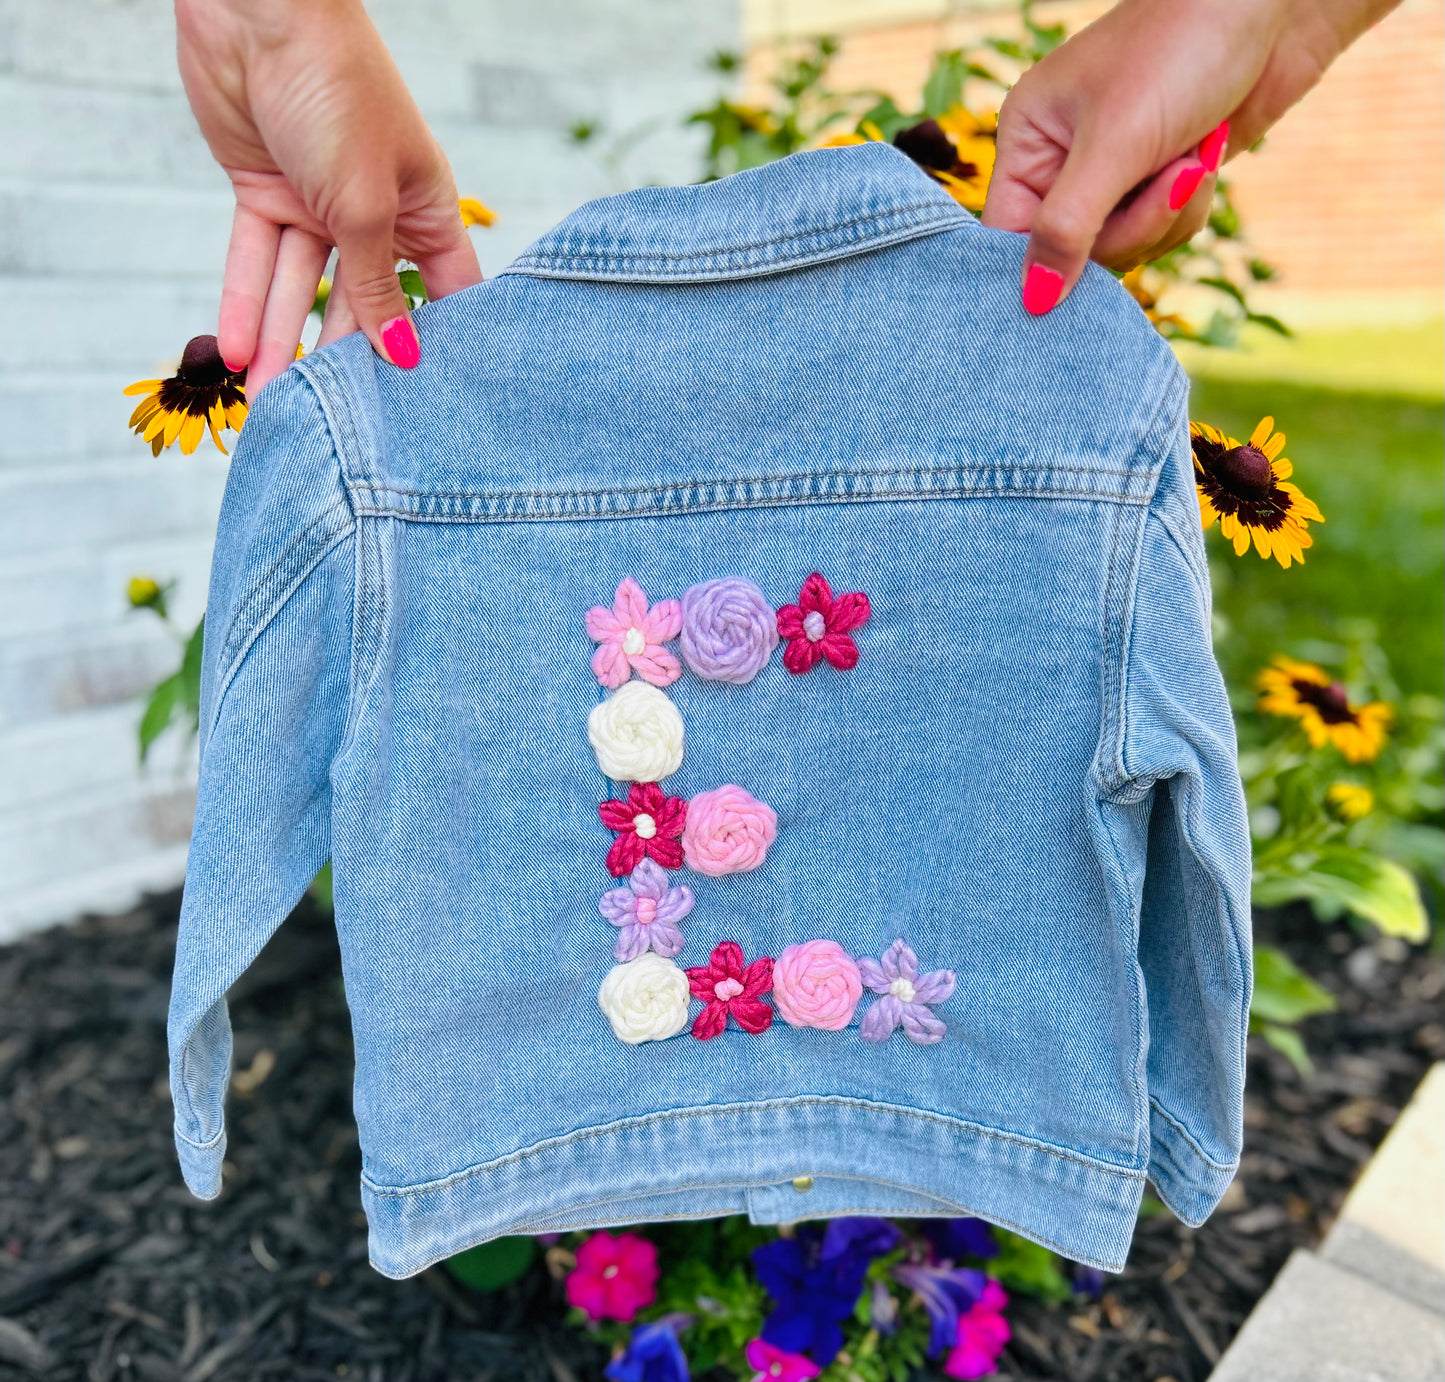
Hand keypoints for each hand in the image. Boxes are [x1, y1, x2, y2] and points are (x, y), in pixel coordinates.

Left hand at [175, 0, 481, 394]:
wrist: (258, 10)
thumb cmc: (338, 90)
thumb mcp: (364, 204)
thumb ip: (375, 285)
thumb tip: (400, 354)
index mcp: (425, 209)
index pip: (446, 292)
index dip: (443, 344)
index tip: (437, 404)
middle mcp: (376, 214)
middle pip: (367, 304)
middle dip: (348, 359)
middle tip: (340, 420)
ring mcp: (319, 206)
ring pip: (304, 291)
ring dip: (286, 345)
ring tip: (272, 406)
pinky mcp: (265, 194)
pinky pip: (257, 261)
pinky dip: (247, 303)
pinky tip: (241, 353)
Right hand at [982, 0, 1401, 313]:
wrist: (1272, 2)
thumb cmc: (1181, 48)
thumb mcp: (1115, 144)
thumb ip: (1067, 229)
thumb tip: (1034, 303)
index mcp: (1027, 139)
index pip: (1008, 235)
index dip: (1038, 268)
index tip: (1065, 296)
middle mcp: (1061, 160)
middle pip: (1072, 252)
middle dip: (1132, 225)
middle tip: (1172, 178)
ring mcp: (1112, 172)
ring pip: (1123, 246)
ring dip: (1167, 213)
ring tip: (1194, 155)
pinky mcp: (1158, 179)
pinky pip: (1161, 231)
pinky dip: (1190, 204)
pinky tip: (1207, 154)